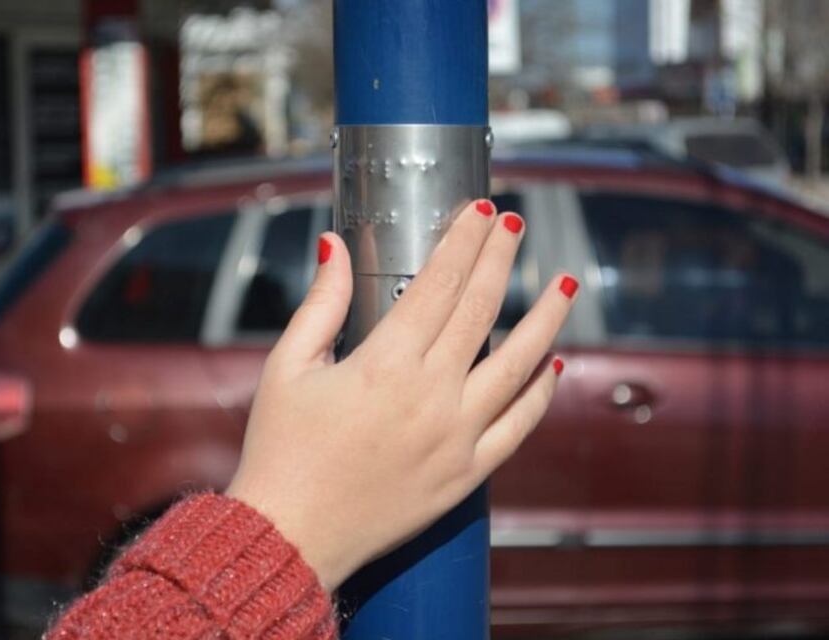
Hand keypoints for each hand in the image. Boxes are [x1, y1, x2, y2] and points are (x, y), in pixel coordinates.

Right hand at [226, 199, 577, 590]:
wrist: (290, 537)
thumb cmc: (280, 451)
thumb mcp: (287, 367)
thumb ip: (322, 303)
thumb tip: (334, 244)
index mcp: (384, 364)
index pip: (438, 284)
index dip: (464, 241)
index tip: (482, 211)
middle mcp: (430, 396)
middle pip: (481, 310)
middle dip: (501, 260)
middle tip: (517, 225)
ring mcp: (456, 438)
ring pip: (518, 365)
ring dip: (545, 320)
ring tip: (565, 285)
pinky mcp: (466, 475)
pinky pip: (518, 426)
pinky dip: (540, 393)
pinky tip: (553, 365)